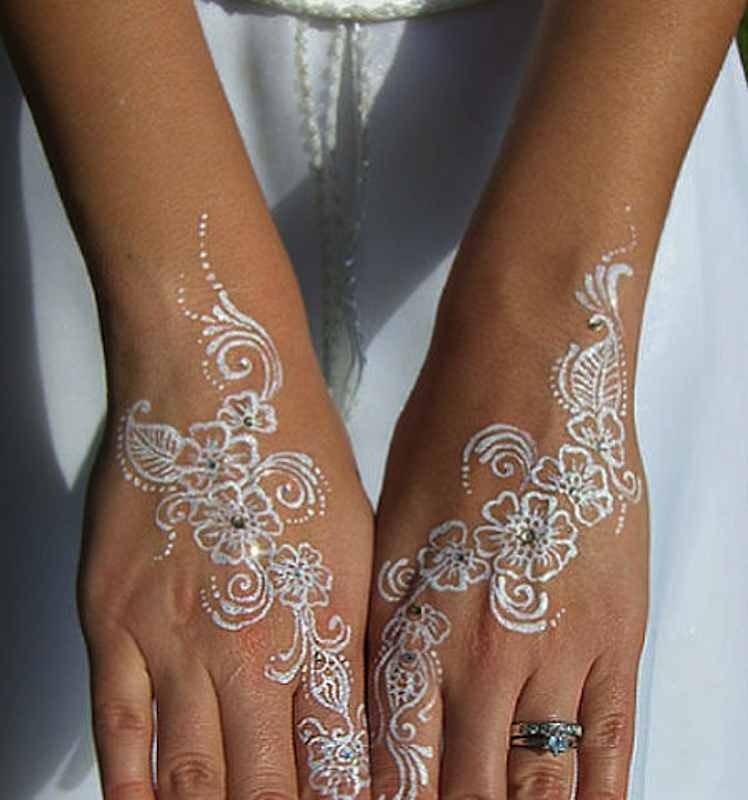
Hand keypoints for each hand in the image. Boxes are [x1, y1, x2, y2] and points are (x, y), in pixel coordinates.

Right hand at [78, 212, 372, 799]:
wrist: (216, 380)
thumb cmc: (292, 442)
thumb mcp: (356, 538)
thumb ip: (353, 628)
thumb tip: (352, 703)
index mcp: (324, 625)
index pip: (340, 760)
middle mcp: (254, 647)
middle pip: (271, 786)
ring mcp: (177, 640)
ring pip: (197, 778)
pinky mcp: (115, 621)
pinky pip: (119, 734)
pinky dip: (133, 792)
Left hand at [367, 232, 648, 798]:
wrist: (532, 372)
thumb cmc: (450, 433)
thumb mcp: (386, 525)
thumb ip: (382, 618)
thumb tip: (372, 697)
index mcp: (415, 628)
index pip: (391, 765)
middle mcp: (483, 656)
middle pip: (461, 789)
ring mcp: (558, 648)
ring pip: (535, 786)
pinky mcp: (616, 630)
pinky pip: (609, 745)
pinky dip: (593, 799)